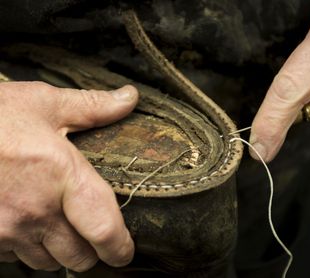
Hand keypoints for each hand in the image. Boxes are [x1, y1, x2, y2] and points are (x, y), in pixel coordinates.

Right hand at [0, 81, 137, 270]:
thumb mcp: (44, 103)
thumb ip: (93, 107)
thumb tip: (129, 98)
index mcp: (61, 175)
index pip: (103, 228)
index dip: (120, 247)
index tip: (125, 251)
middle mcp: (35, 210)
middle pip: (79, 256)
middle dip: (91, 249)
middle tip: (92, 233)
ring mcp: (5, 229)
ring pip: (47, 262)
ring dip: (57, 249)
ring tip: (56, 223)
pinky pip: (14, 258)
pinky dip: (25, 246)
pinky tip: (24, 221)